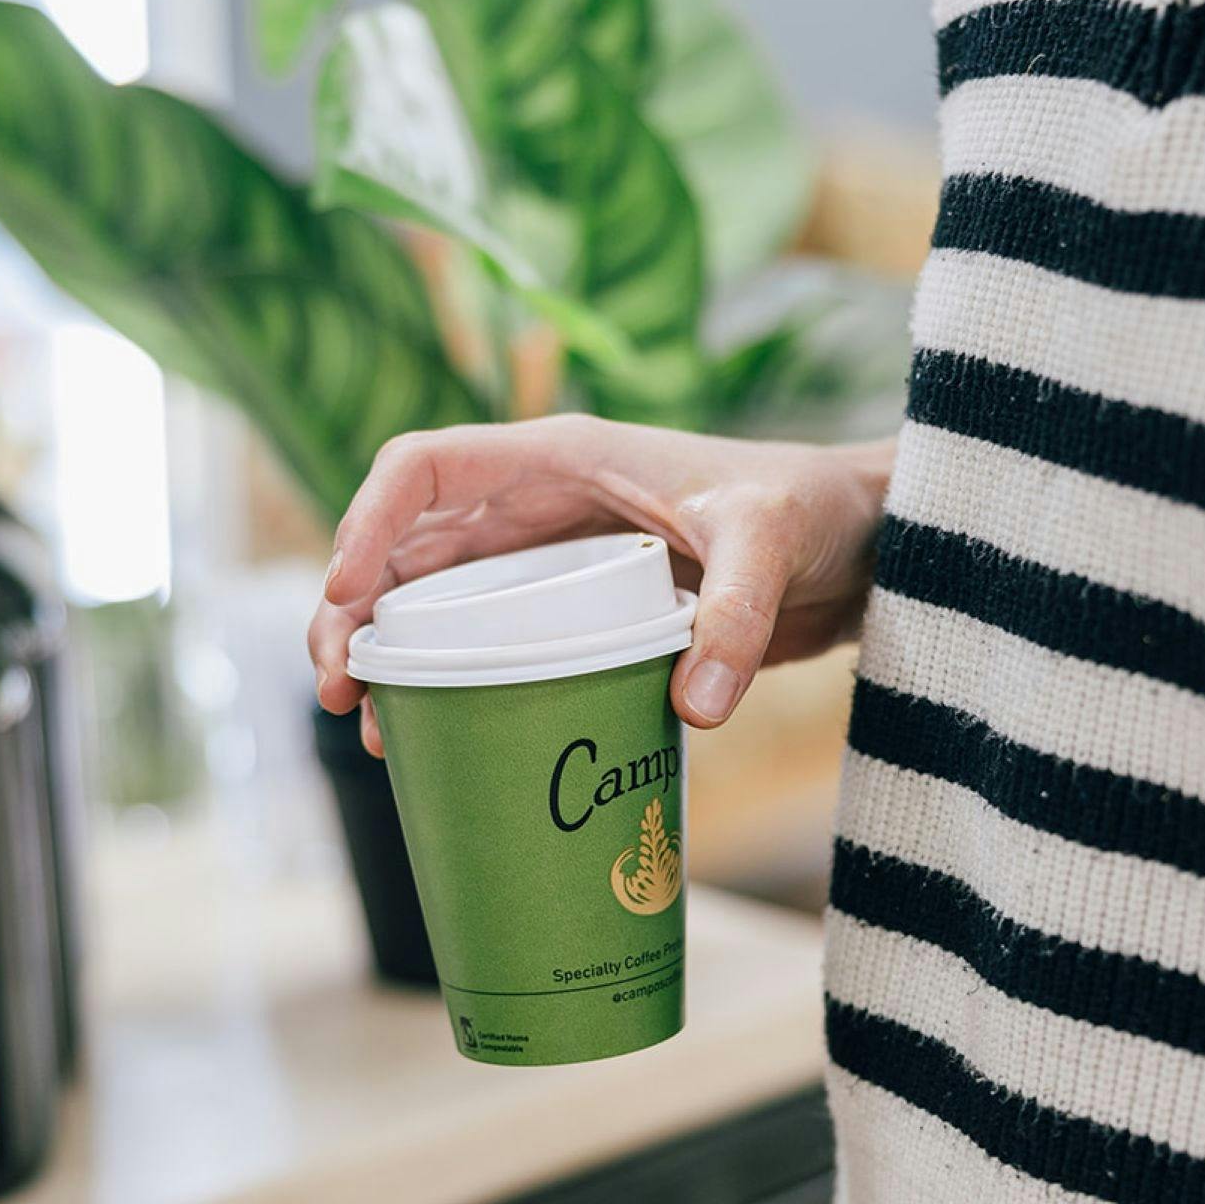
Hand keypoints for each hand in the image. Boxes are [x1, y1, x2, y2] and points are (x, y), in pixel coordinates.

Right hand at [308, 416, 893, 751]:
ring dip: (392, 661)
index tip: (344, 595)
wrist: (863, 545)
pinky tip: (440, 743)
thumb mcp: (771, 544)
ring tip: (372, 730)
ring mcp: (555, 568)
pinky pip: (494, 650)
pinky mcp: (581, 621)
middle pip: (409, 552)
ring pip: (438, 608)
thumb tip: (692, 708)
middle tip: (341, 692)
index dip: (368, 523)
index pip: (427, 468)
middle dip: (354, 614)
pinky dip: (455, 691)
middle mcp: (540, 509)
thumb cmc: (815, 508)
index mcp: (560, 460)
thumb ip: (734, 614)